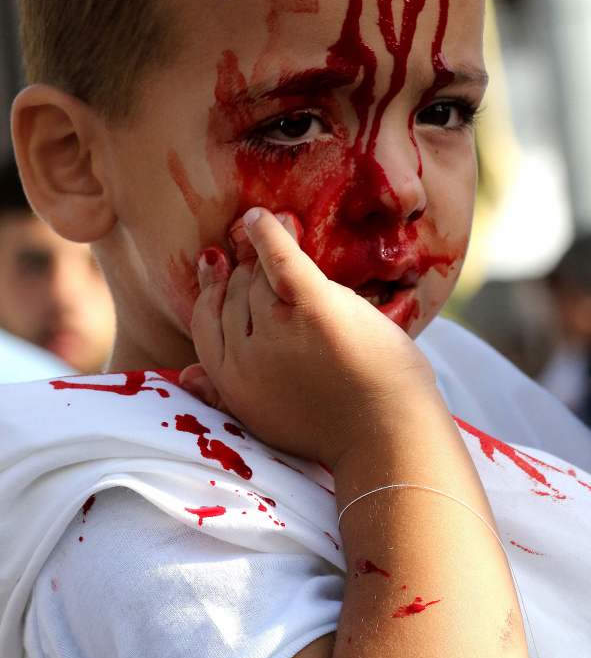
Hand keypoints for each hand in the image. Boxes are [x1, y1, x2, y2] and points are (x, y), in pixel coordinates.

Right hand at [181, 207, 436, 466]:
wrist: (392, 440)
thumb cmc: (337, 427)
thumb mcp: (265, 418)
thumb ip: (222, 393)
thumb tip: (184, 376)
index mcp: (232, 383)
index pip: (205, 322)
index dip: (210, 290)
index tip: (216, 265)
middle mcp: (246, 357)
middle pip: (234, 294)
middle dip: (246, 272)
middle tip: (263, 253)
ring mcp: (279, 331)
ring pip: (259, 277)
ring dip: (265, 252)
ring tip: (279, 227)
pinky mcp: (315, 310)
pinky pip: (280, 258)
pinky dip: (269, 232)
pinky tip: (265, 216)